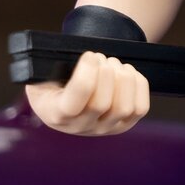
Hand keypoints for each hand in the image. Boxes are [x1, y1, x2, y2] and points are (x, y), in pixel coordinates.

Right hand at [24, 50, 150, 135]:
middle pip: (102, 104)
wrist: (65, 91)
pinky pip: (140, 109)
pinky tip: (127, 72)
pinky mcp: (124, 125)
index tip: (89, 55)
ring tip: (113, 63)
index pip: (73, 105)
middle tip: (100, 57)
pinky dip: (139, 85)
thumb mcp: (44, 71)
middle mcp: (80, 127)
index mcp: (55, 114)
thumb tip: (83, 57)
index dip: (86, 75)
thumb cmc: (54, 77)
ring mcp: (104, 129)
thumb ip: (53, 64)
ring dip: (123, 77)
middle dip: (106, 71)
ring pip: (125, 108)